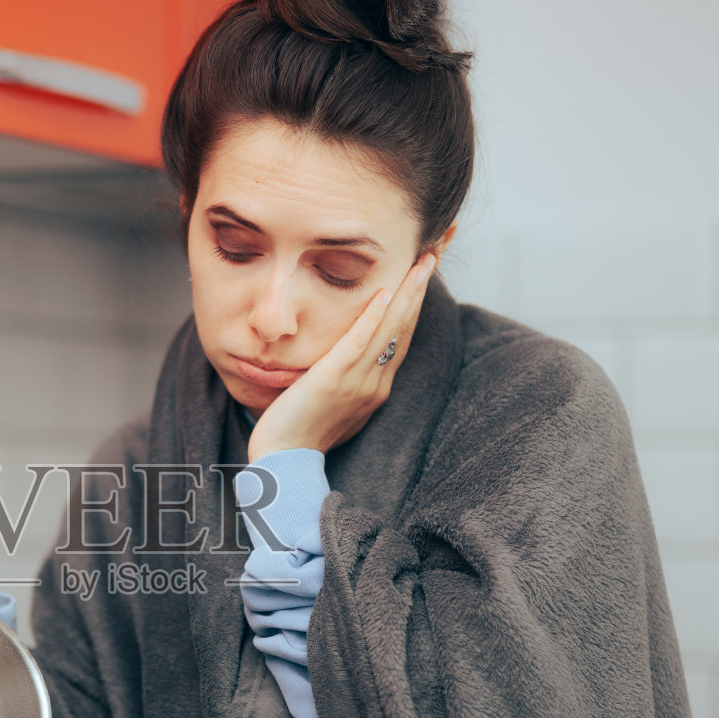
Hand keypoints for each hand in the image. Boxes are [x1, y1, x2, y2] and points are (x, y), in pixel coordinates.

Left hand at [246, 253, 437, 462]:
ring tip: (421, 263)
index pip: (401, 338)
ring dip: (407, 294)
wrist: (284, 462)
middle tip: (433, 255)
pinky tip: (385, 293)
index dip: (414, 305)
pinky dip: (373, 318)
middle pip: (403, 328)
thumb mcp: (333, 402)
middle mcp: (375, 383)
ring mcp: (357, 382)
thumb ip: (345, 377)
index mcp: (376, 387)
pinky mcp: (333, 381)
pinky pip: (358, 344)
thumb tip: (347, 355)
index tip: (422, 275)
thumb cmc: (302, 432)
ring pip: (390, 331)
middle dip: (419, 290)